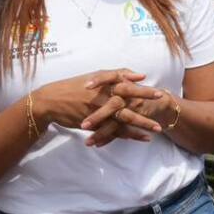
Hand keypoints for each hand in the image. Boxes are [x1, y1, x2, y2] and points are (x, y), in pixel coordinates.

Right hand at [32, 69, 164, 145]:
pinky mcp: (94, 125)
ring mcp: (99, 112)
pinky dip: (128, 135)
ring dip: (141, 125)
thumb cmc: (75, 86)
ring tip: (156, 130)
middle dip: (147, 108)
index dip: (144, 90)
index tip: (160, 93)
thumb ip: (118, 74)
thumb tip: (140, 75)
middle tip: (163, 113)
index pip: (128, 87)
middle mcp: (103, 98)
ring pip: (123, 119)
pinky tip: (141, 138)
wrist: (50, 101)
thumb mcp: (96, 75)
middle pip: (129, 104)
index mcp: (105, 85)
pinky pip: (113, 131)